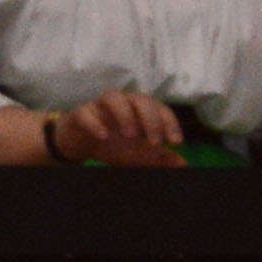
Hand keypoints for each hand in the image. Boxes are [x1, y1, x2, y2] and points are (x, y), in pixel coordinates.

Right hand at [47, 89, 188, 167]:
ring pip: (113, 97)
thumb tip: (183, 164)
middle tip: (154, 142)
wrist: (79, 143)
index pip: (160, 108)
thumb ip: (160, 157)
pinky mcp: (79, 114)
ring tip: (130, 135)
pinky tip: (103, 136)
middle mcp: (122, 102)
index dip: (170, 122)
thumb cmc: (113, 143)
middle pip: (140, 99)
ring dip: (124, 114)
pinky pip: (85, 112)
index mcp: (139, 109)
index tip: (175, 142)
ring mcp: (99, 106)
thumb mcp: (138, 153)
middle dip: (151, 119)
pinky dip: (94, 123)